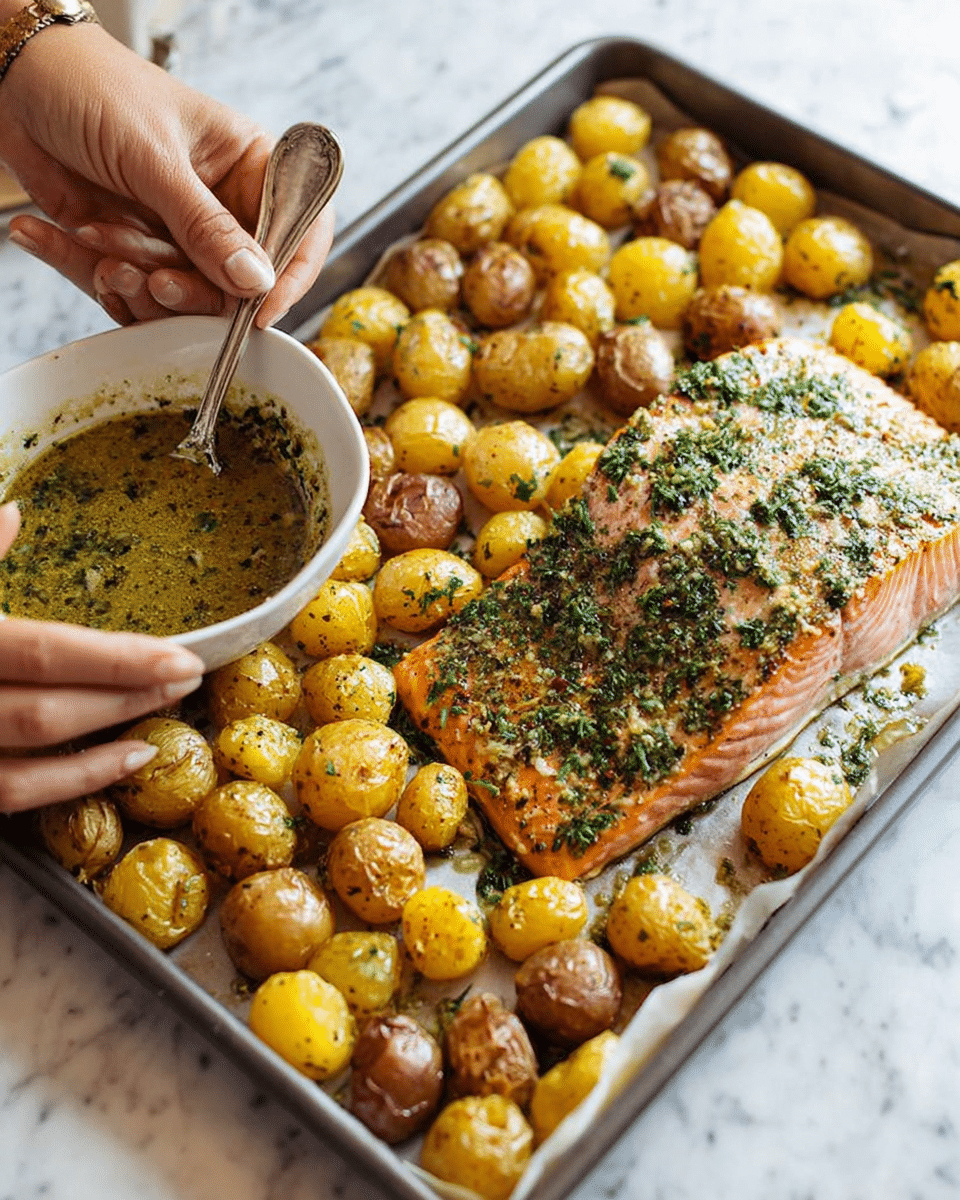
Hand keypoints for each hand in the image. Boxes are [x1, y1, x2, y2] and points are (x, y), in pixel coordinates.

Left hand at [0, 15, 333, 326]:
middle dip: (194, 289)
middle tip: (158, 280)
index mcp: (248, 166)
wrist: (12, 79)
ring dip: (136, 278)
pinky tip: (77, 240)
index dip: (290, 275)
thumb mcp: (155, 156)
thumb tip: (256, 282)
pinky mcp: (134, 251)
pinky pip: (133, 291)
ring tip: (99, 240)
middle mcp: (220, 206)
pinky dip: (102, 277)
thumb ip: (207, 227)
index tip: (261, 309)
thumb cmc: (91, 85)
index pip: (298, 231)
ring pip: (183, 295)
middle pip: (238, 281)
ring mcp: (177, 232)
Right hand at [0, 504, 203, 812]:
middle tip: (187, 677)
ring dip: (104, 742)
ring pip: (28, 762)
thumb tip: (12, 513)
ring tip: (161, 718)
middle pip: (48, 710)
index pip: (44, 653)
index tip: (179, 654)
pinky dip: (66, 783)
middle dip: (125, 695)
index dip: (116, 658)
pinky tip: (116, 761)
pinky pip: (6, 796)